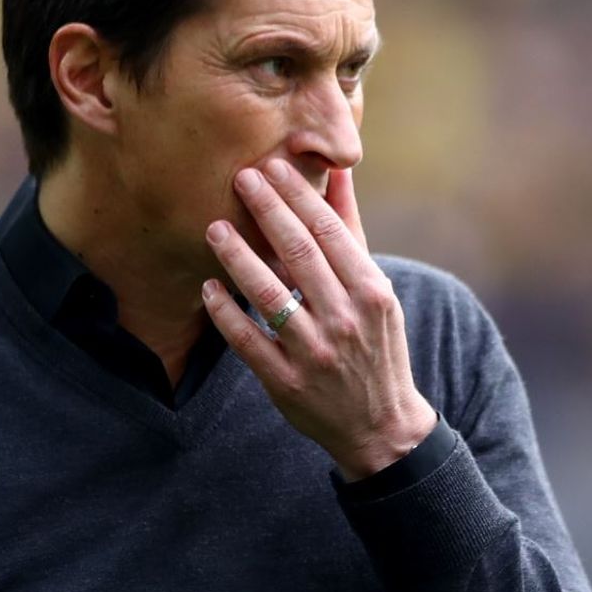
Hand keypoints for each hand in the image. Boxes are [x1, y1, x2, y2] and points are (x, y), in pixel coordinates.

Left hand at [202, 159, 436, 481]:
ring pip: (270, 296)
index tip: (271, 166)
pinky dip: (227, 314)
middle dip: (268, 211)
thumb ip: (351, 233)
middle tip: (239, 178)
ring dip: (239, 258)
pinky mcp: (287, 382)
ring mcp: (315, 353)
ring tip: (214, 228)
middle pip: (300, 255)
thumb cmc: (375, 344)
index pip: (330, 233)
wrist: (382, 426)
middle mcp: (346, 320)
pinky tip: (210, 288)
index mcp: (371, 292)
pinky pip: (249, 341)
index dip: (298, 196)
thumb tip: (340, 172)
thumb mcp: (375, 291)